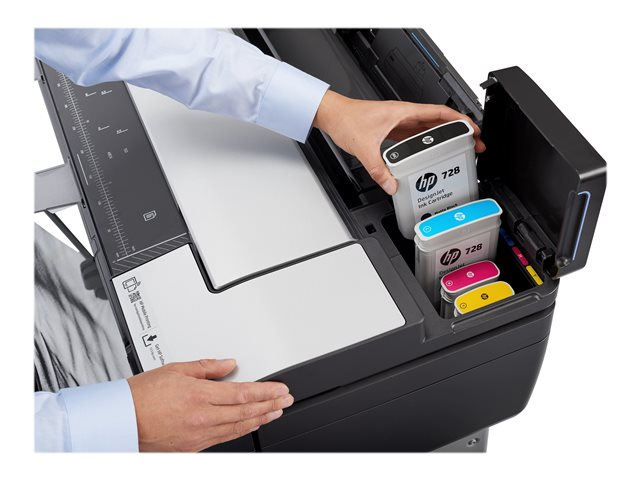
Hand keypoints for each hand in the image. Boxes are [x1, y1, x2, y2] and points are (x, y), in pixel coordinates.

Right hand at [127, 358, 292, 451]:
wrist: (120, 421)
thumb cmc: (141, 395)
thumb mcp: (175, 369)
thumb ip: (206, 368)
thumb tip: (228, 364)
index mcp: (199, 396)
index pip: (243, 393)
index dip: (267, 392)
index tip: (281, 389)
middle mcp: (202, 418)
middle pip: (246, 412)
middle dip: (270, 405)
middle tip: (286, 400)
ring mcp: (198, 435)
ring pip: (238, 428)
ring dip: (260, 419)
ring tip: (274, 412)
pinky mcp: (193, 447)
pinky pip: (224, 438)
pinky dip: (241, 430)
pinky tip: (249, 425)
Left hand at [313, 90, 485, 194]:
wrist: (332, 114)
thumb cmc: (346, 119)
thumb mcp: (364, 147)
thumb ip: (378, 169)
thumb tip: (392, 185)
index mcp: (404, 112)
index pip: (440, 112)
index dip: (460, 120)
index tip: (473, 130)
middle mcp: (404, 115)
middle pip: (439, 121)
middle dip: (459, 131)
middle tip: (473, 144)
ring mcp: (399, 122)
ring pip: (428, 128)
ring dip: (444, 137)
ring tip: (457, 149)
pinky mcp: (392, 129)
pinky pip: (415, 136)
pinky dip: (426, 143)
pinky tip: (428, 155)